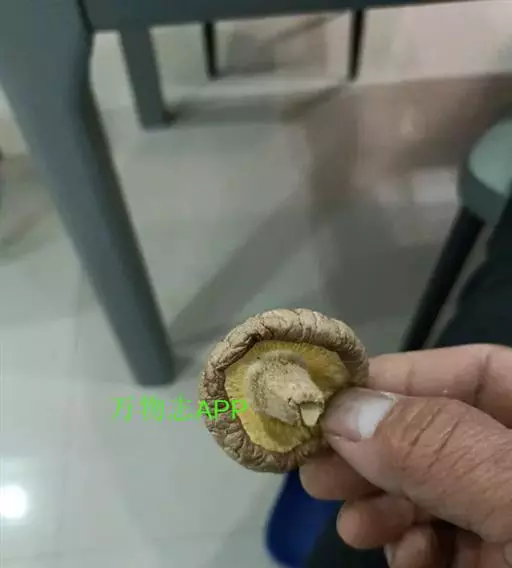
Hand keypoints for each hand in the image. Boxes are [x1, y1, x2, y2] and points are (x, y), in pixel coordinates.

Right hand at [300, 345, 511, 567]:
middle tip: (317, 463)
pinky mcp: (494, 560)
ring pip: (428, 487)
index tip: (327, 397)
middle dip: (373, 447)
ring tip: (351, 522)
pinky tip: (401, 555)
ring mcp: (505, 511)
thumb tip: (344, 413)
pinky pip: (438, 539)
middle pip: (436, 431)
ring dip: (380, 501)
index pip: (473, 370)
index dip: (399, 376)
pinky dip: (407, 545)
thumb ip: (439, 447)